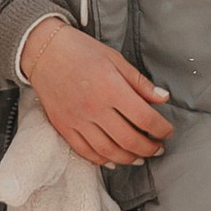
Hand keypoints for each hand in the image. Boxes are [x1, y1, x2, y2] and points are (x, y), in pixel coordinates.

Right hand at [19, 17, 171, 166]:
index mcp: (111, 88)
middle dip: (149, 148)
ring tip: (140, 157)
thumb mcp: (115, 59)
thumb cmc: (81, 51)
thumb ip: (139, 82)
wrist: (43, 50)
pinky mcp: (63, 126)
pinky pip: (85, 151)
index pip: (145, 118)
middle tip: (158, 148)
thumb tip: (163, 99)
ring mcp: (77, 119)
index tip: (167, 131)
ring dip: (128, 158)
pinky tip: (113, 160)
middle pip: (129, 139)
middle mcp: (94, 107)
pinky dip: (102, 160)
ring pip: (108, 151)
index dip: (161, 129)